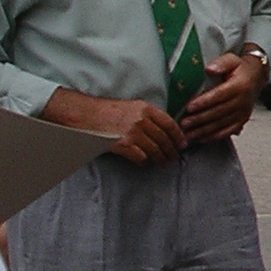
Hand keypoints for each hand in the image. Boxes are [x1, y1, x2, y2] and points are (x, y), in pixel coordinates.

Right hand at [53, 92, 182, 165]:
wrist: (87, 114)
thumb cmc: (109, 111)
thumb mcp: (133, 107)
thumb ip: (150, 116)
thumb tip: (166, 130)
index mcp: (146, 109)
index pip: (170, 124)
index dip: (178, 136)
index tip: (183, 144)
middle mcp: (141, 120)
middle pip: (164, 139)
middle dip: (171, 151)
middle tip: (173, 158)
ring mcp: (132, 133)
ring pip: (154, 150)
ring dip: (160, 159)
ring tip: (163, 163)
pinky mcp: (122, 144)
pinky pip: (140, 157)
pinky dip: (144, 161)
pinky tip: (145, 163)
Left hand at [181, 51, 267, 141]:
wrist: (256, 77)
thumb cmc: (240, 68)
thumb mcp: (231, 60)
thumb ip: (221, 64)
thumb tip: (210, 69)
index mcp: (240, 85)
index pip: (219, 95)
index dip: (204, 102)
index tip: (189, 107)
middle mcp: (243, 101)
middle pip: (219, 112)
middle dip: (200, 119)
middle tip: (184, 123)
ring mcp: (243, 113)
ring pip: (221, 124)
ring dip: (204, 130)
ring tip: (189, 133)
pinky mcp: (242, 121)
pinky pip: (227, 131)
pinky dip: (214, 136)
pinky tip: (201, 138)